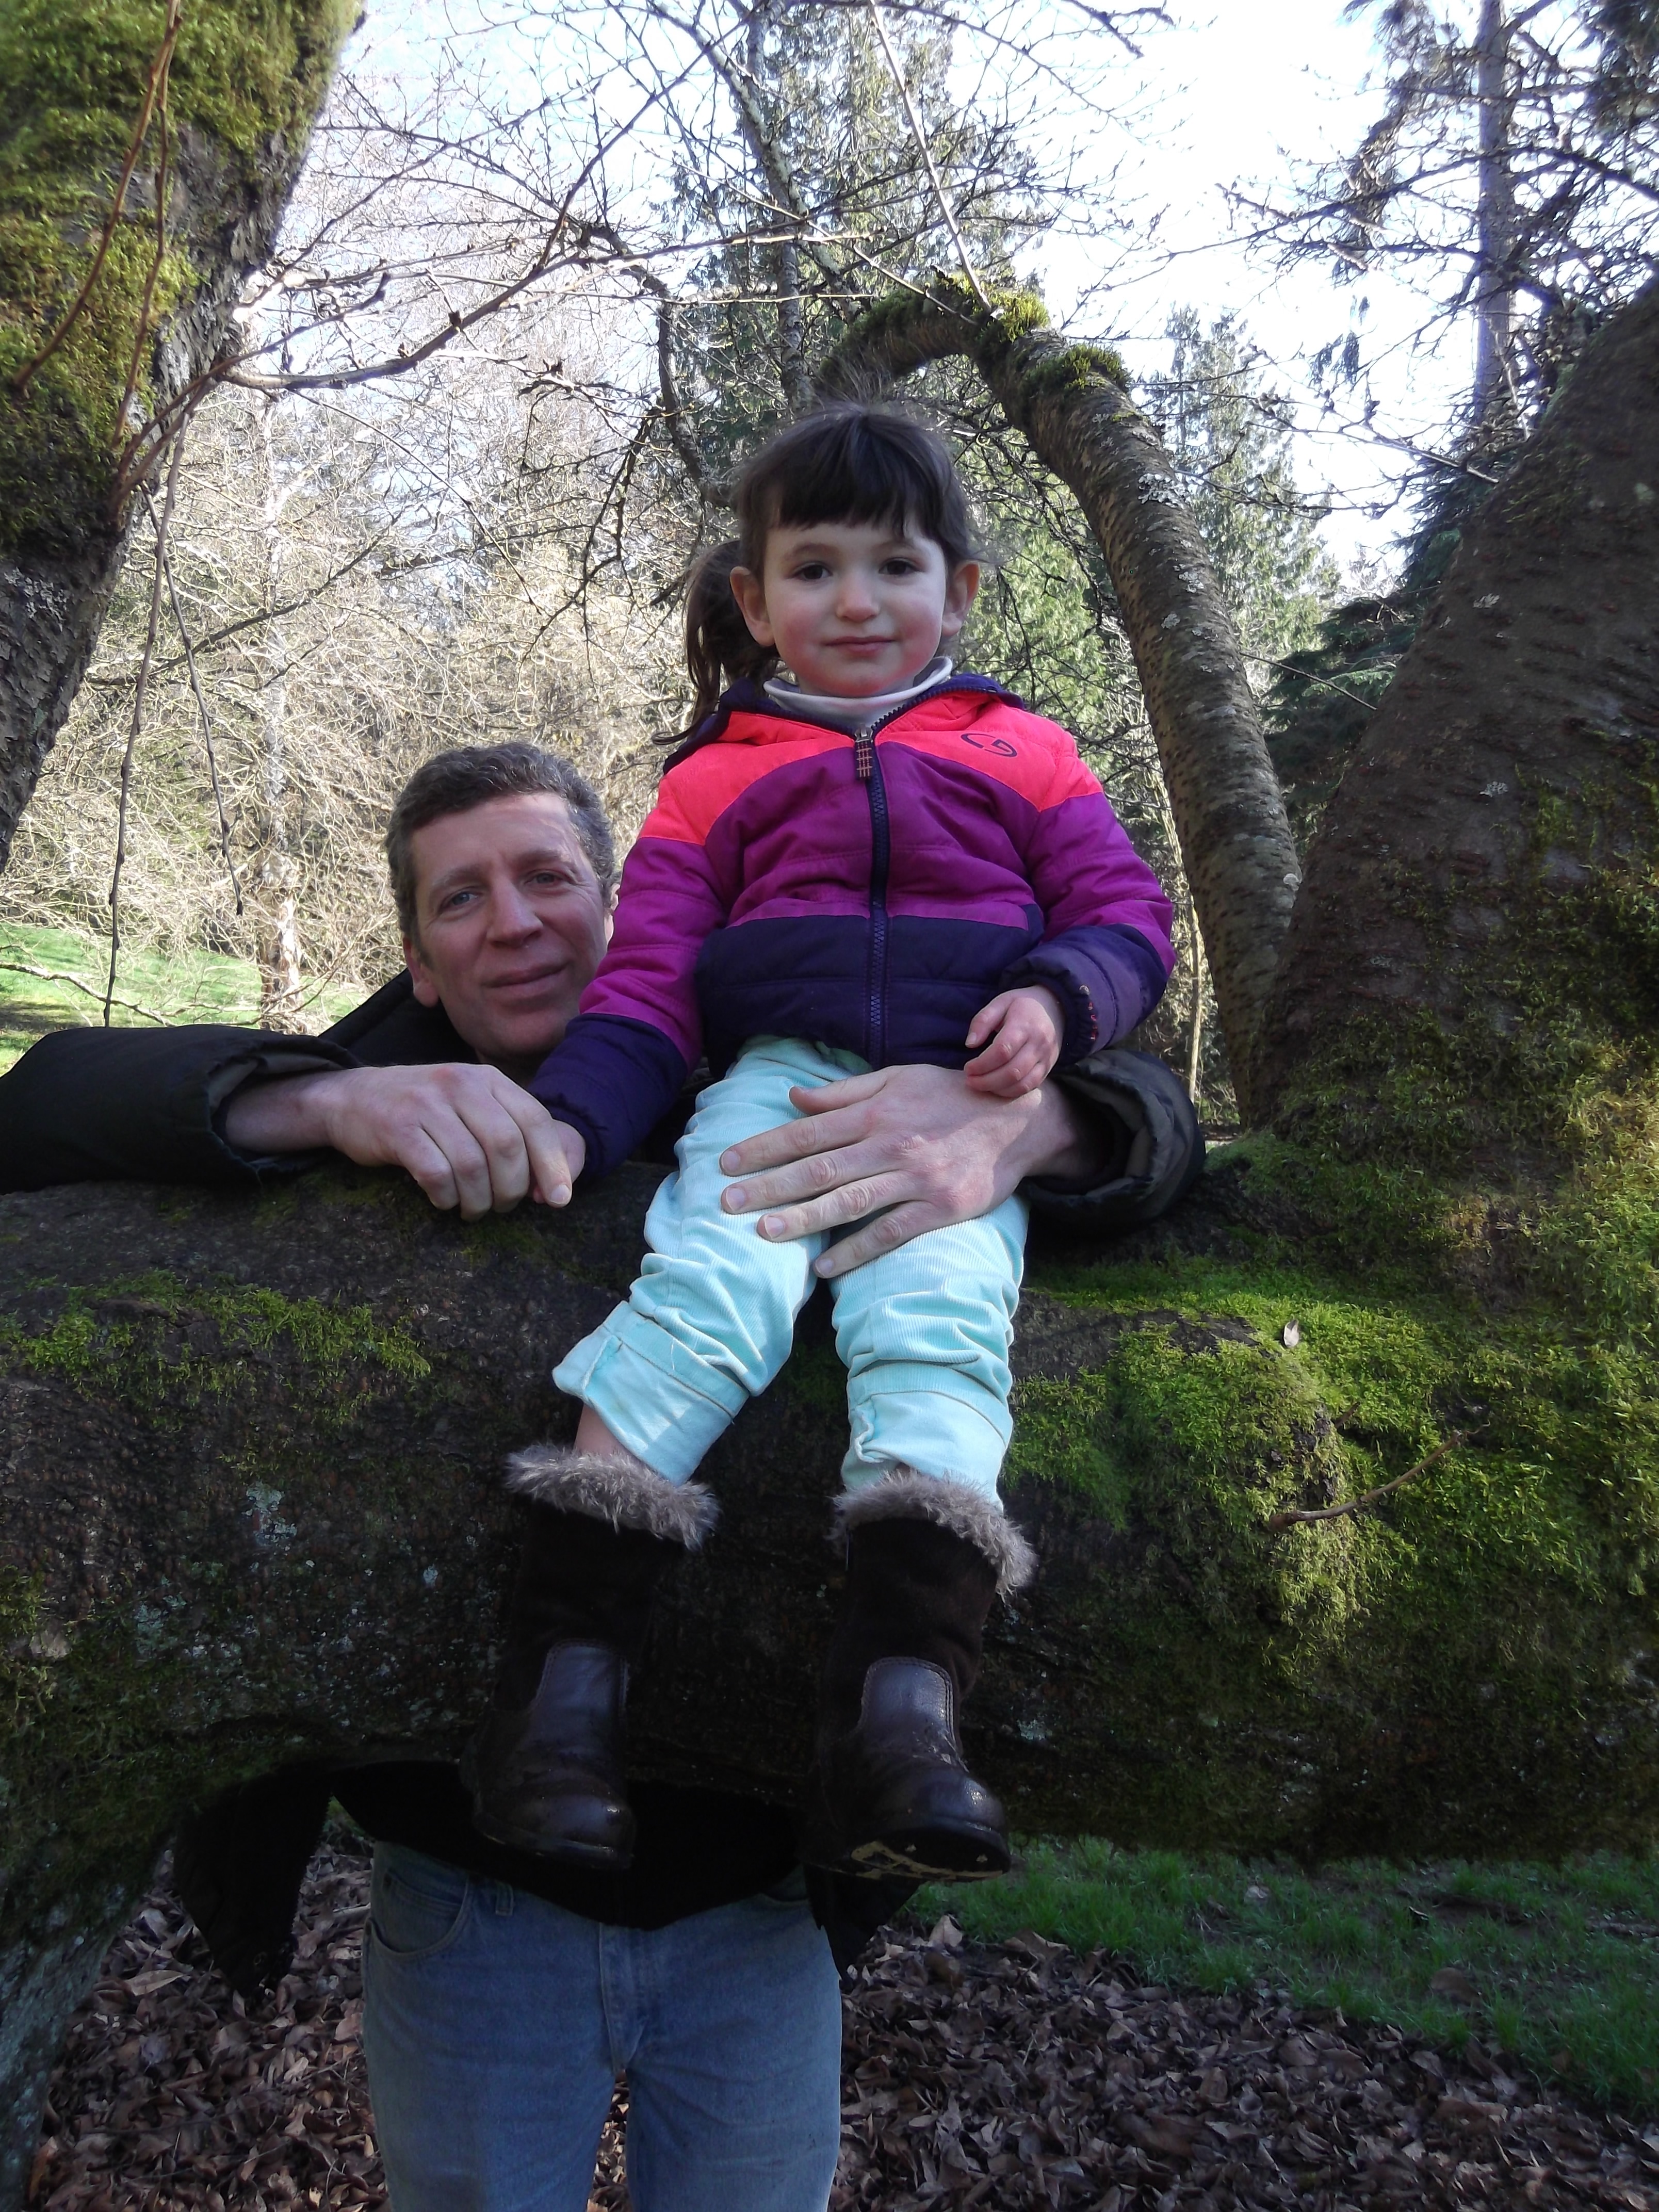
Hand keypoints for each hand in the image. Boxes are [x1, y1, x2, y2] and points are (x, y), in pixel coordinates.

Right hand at [222, 1063, 586, 1218]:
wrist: (351, 1098)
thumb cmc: (425, 1113)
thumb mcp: (472, 1110)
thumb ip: (516, 1141)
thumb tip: (554, 1190)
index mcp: (487, 1079)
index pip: (535, 1120)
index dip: (553, 1164)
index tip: (559, 1200)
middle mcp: (460, 1084)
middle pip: (507, 1145)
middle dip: (512, 1188)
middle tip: (501, 1207)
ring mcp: (427, 1103)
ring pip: (472, 1164)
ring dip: (479, 1199)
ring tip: (472, 1209)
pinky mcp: (397, 1128)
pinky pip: (436, 1173)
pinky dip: (446, 1196)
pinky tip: (444, 1200)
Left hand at [716, 1060, 1097, 1277]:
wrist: (1017, 1118)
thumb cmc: (949, 1095)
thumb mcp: (897, 1079)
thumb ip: (844, 1093)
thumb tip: (793, 1098)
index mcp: (875, 1110)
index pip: (807, 1131)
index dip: (764, 1147)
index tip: (727, 1163)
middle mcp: (890, 1143)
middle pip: (818, 1168)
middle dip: (769, 1185)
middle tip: (727, 1202)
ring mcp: (915, 1177)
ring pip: (849, 1201)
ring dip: (803, 1218)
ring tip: (764, 1232)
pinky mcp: (940, 1207)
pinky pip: (891, 1232)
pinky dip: (856, 1250)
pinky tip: (825, 1266)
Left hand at [963, 986, 1064, 1098]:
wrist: (1056, 1009)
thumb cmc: (1022, 1006)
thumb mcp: (1000, 1002)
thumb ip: (983, 1021)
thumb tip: (970, 1044)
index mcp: (1025, 1024)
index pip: (1003, 1050)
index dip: (982, 1064)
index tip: (968, 1067)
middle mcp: (1039, 1043)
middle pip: (1011, 1071)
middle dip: (986, 1081)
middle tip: (969, 1080)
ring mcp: (1046, 1058)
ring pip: (1021, 1083)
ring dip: (996, 1089)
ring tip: (979, 1085)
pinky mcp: (1047, 1069)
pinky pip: (1029, 1087)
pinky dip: (1009, 1092)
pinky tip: (995, 1087)